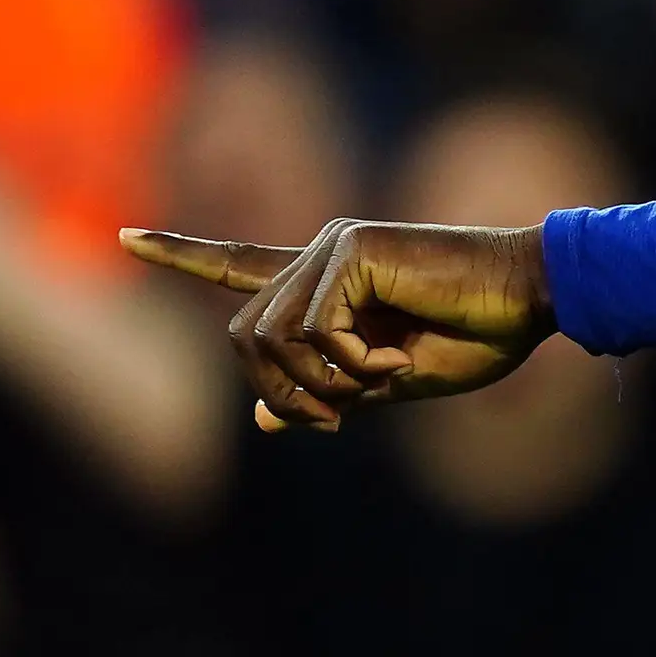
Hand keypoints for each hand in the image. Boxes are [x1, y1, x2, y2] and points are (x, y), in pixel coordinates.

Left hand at [123, 219, 553, 431]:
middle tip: (339, 415)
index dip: (180, 255)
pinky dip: (353, 362)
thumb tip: (262, 419)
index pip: (237, 265)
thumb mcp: (391, 383)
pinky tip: (397, 356)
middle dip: (284, 391)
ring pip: (272, 338)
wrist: (531, 301)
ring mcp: (332, 247)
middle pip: (244, 337)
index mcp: (327, 285)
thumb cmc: (479, 337)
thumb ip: (327, 393)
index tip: (124, 237)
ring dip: (323, 382)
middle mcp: (319, 256)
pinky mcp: (352, 247)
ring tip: (380, 378)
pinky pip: (315, 329)